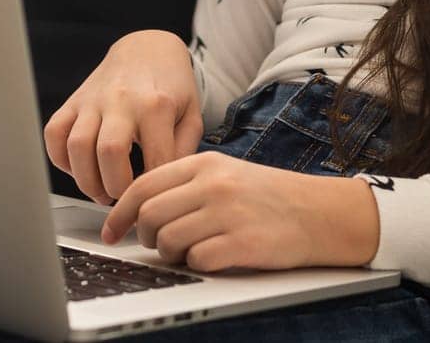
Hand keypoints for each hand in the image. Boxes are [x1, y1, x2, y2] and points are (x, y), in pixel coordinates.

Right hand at [43, 30, 202, 203]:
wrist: (147, 49)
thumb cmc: (172, 87)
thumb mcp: (192, 116)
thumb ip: (182, 152)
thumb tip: (160, 187)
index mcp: (157, 105)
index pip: (155, 161)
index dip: (152, 189)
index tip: (152, 200)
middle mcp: (122, 100)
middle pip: (110, 153)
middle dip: (115, 188)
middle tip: (123, 199)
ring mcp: (94, 99)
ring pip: (77, 146)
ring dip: (86, 180)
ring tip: (101, 192)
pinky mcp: (74, 101)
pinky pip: (54, 133)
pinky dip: (61, 159)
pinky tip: (80, 168)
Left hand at [99, 152, 380, 272]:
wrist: (319, 213)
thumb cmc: (267, 196)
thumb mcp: (225, 173)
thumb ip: (184, 185)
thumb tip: (138, 209)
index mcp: (204, 164)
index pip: (143, 185)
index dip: (119, 213)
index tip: (111, 232)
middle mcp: (213, 185)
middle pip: (149, 214)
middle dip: (144, 236)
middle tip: (156, 243)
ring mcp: (228, 213)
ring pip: (167, 240)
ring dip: (170, 254)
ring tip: (189, 251)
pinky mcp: (242, 244)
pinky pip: (197, 261)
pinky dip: (197, 265)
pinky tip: (213, 257)